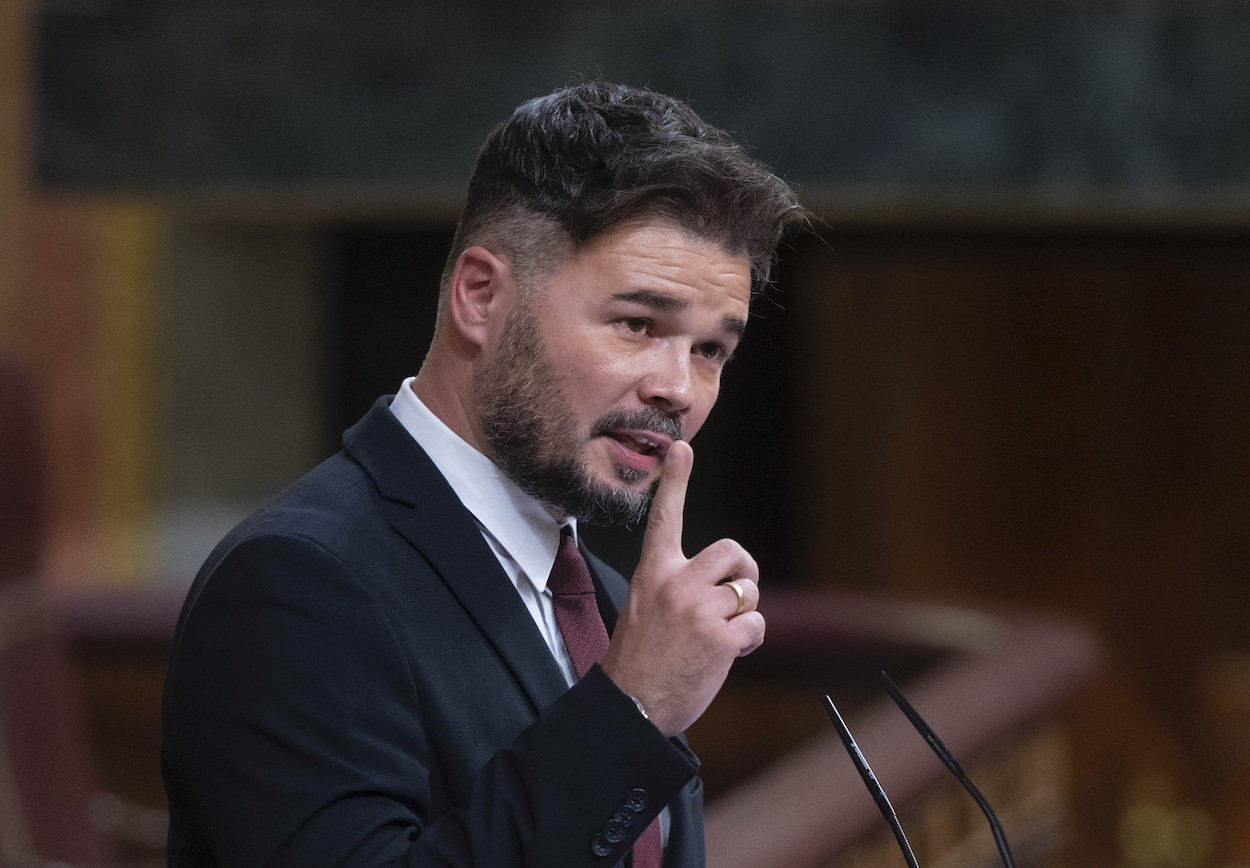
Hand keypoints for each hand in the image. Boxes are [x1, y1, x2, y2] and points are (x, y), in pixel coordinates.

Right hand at [601, 440, 764, 736]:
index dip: (675, 481)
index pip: (664, 518)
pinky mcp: (720, 638)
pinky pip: (756, 624)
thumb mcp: (643, 609)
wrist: (630, 707)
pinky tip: (728, 655)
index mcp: (653, 573)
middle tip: (736, 596)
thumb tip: (720, 583)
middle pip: (734, 553)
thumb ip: (676, 587)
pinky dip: (750, 641)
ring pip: (748, 591)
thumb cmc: (640, 661)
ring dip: (744, 614)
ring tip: (721, 637)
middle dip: (744, 574)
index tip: (681, 448)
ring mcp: (699, 609)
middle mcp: (676, 583)